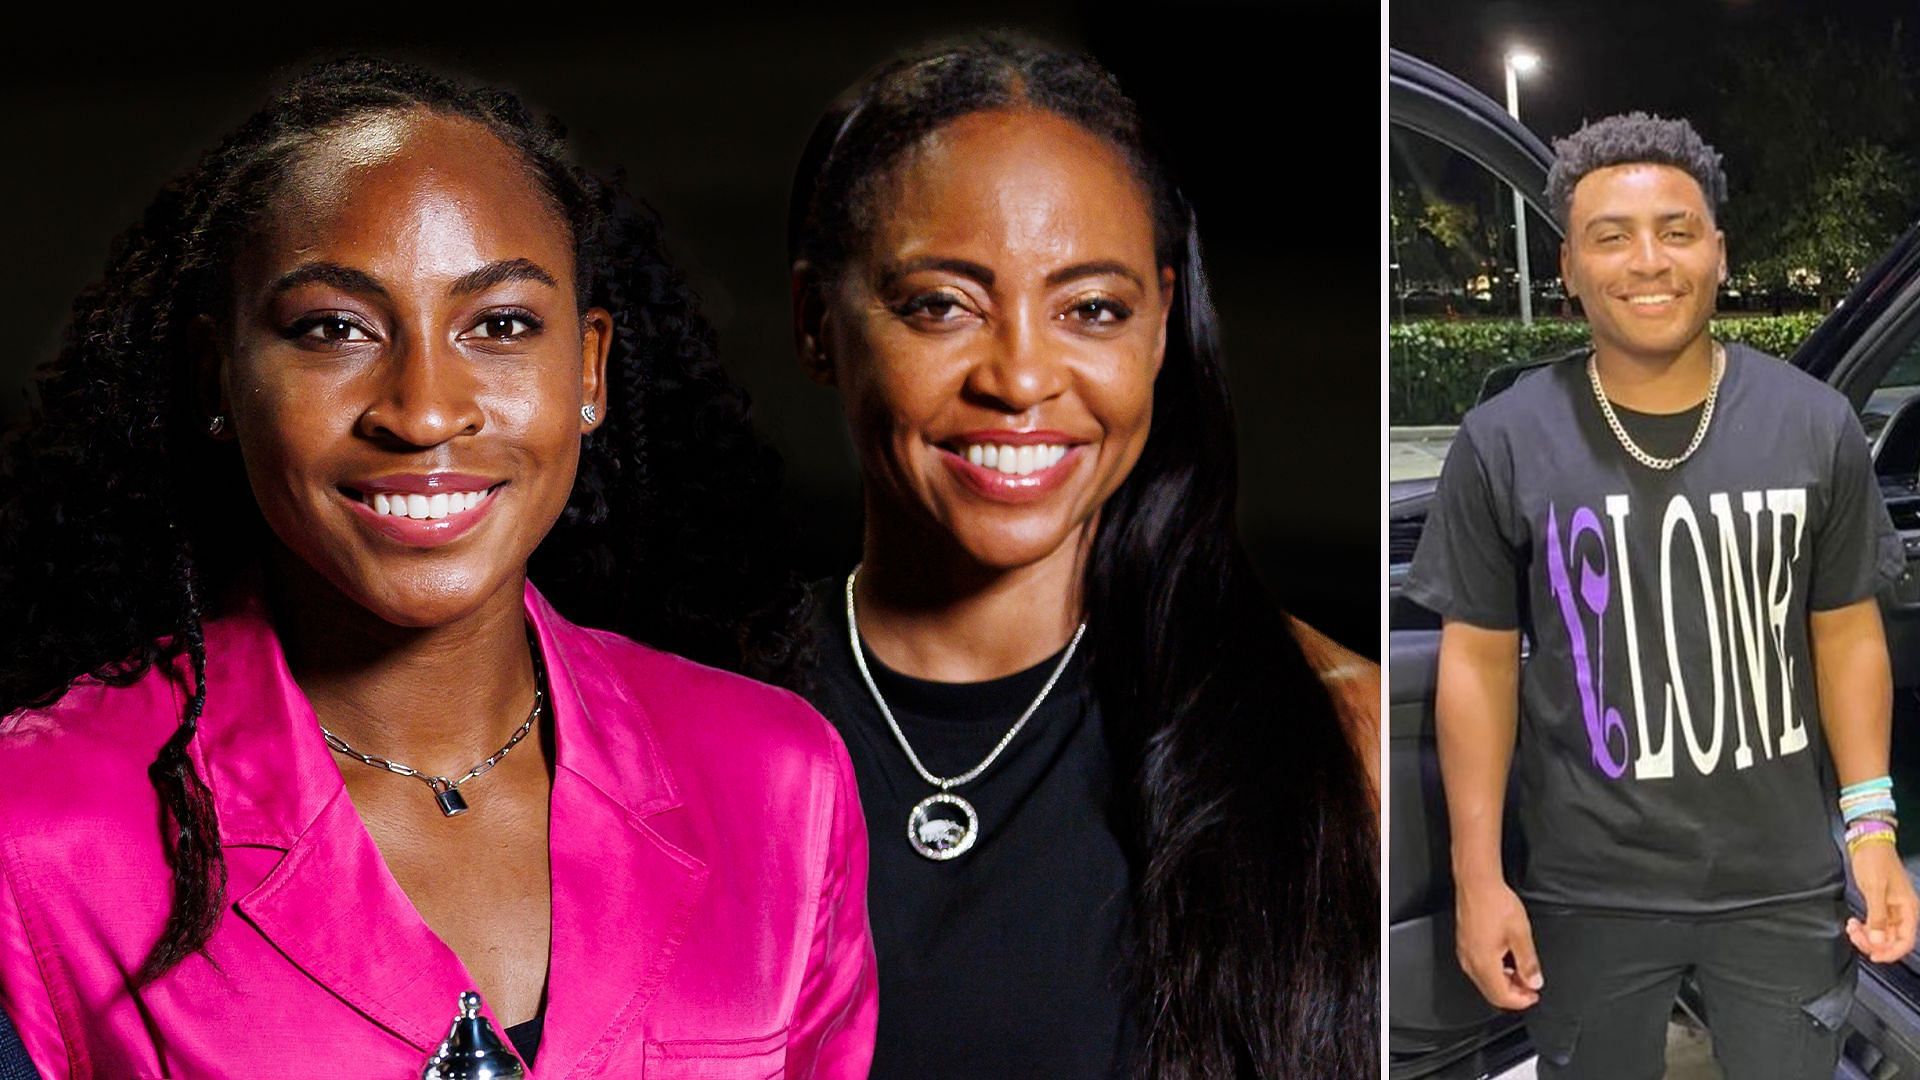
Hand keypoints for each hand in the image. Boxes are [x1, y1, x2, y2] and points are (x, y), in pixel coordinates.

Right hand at [1455, 879, 1542, 1008]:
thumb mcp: (1521, 934)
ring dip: (1503, 983)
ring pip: (1484, 981)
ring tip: (1521, 972)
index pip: (1502, 997)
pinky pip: (1478, 968)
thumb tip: (1534, 981)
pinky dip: (1494, 972)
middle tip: (1530, 985)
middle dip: (1513, 994)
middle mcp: (1470, 962)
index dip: (1521, 1001)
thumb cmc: (1495, 903)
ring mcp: (1464, 953)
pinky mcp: (1463, 944)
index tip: (1534, 994)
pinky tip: (1505, 960)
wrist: (1477, 883)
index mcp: (1484, 963)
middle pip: (1491, 993)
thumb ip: (1529, 963)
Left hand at [1848, 840, 1918, 962]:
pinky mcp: (1879, 905)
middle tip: (1854, 935)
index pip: (1905, 941)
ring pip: (1881, 934)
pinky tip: (1852, 924)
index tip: (1874, 956)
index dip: (1891, 952)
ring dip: (1866, 936)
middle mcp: (1902, 912)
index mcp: (1908, 909)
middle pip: (1892, 940)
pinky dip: (1864, 928)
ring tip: (1851, 928)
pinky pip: (1874, 925)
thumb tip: (1878, 941)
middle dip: (1873, 943)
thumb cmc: (1875, 861)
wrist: (1868, 843)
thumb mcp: (1875, 889)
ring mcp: (1891, 910)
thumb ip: (1877, 916)